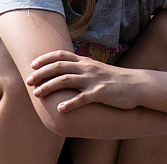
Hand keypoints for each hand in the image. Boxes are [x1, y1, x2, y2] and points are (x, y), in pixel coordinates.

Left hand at [26, 50, 142, 112]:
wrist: (137, 85)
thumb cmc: (115, 80)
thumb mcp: (97, 69)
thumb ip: (82, 68)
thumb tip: (66, 71)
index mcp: (86, 62)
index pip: (61, 55)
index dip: (46, 59)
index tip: (33, 64)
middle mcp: (87, 68)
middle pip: (59, 67)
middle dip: (41, 73)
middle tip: (29, 81)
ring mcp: (94, 80)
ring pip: (66, 80)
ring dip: (49, 87)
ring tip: (37, 94)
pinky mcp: (101, 93)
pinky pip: (83, 98)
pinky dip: (71, 103)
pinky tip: (61, 109)